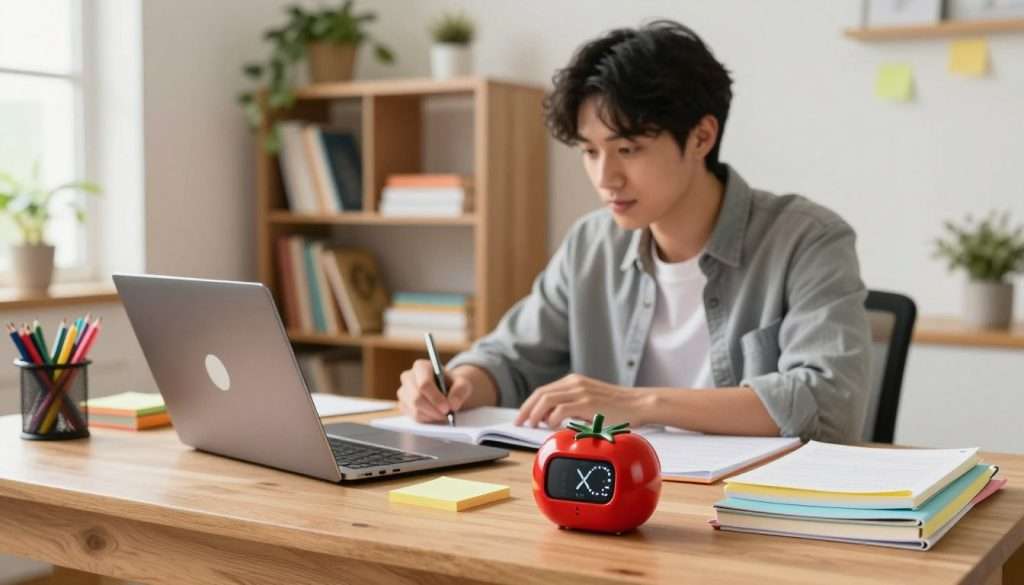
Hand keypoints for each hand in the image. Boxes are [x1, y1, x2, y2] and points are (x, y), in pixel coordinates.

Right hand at [396, 360, 477, 422]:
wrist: (447, 389)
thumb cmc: (453, 384)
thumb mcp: (462, 383)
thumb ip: (460, 391)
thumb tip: (453, 404)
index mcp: (421, 366)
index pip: (424, 384)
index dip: (435, 398)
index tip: (447, 408)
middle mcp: (408, 377)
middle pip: (417, 398)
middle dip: (433, 409)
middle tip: (447, 415)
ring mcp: (403, 392)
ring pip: (414, 409)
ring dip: (431, 415)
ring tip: (444, 415)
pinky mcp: (403, 405)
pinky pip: (413, 416)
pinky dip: (427, 419)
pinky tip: (436, 416)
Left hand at [514, 373, 649, 428]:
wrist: (639, 404)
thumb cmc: (618, 407)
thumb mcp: (590, 401)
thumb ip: (572, 406)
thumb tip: (552, 419)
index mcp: (574, 382)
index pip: (543, 391)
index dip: (529, 404)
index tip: (522, 416)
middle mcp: (575, 383)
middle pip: (540, 393)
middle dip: (526, 409)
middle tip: (520, 422)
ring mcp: (581, 391)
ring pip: (547, 399)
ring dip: (535, 414)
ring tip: (532, 425)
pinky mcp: (587, 402)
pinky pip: (561, 410)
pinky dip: (552, 418)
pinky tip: (552, 426)